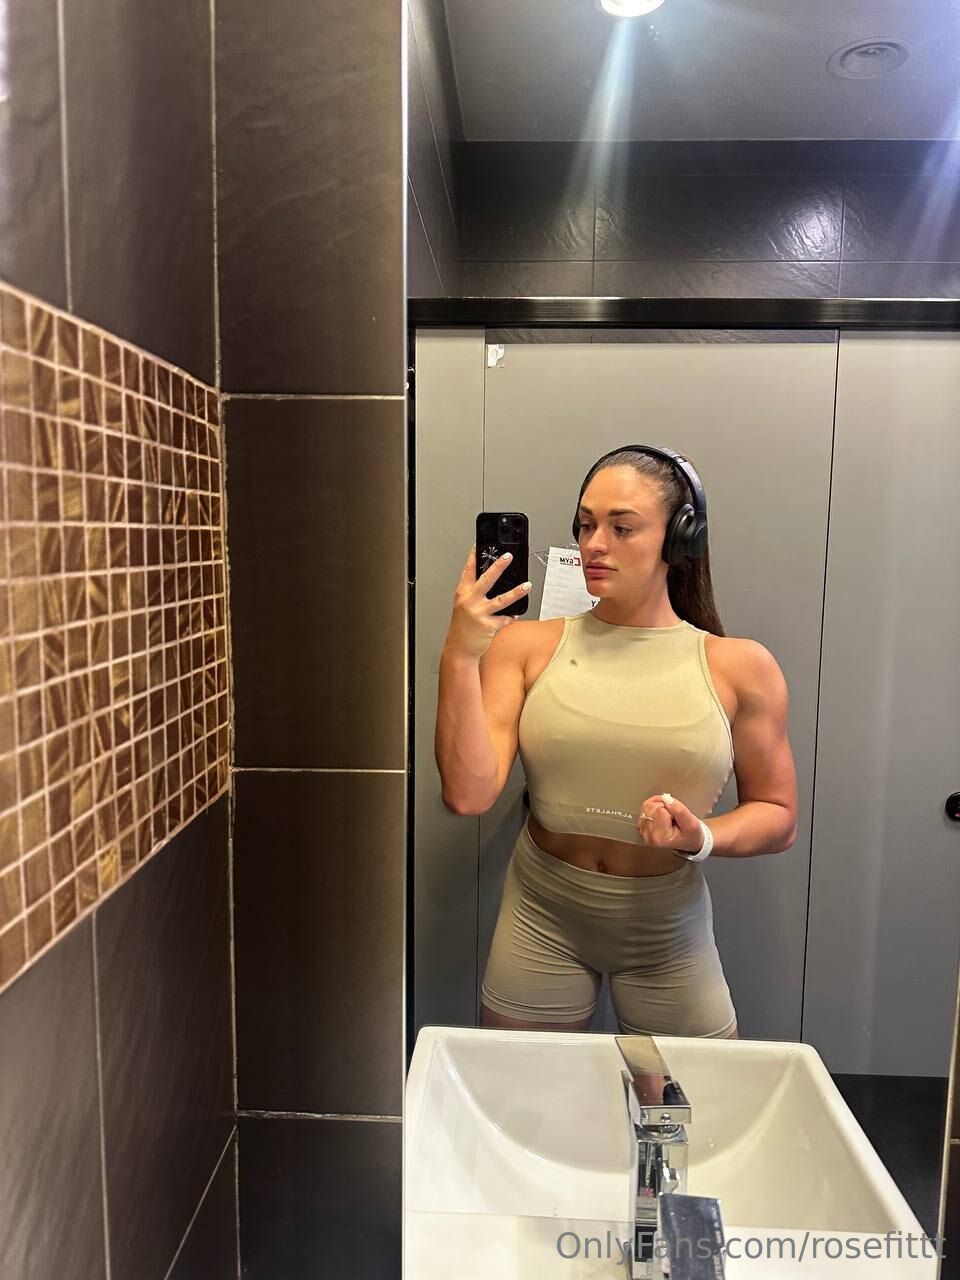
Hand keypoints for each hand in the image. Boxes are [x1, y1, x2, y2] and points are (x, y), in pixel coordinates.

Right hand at [443, 543, 531, 661]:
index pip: (468, 570)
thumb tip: (492, 580)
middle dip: (498, 566)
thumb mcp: (463, 606)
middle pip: (486, 579)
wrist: (459, 650)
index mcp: (462, 593)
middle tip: (509, 556)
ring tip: (527, 585)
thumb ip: (474, 592)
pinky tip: (514, 614)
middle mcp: (470, 601)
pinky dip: (511, 616)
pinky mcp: (488, 625)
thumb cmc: (462, 627)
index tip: (480, 544)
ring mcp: (479, 613)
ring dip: (516, 592)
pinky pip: (505, 618)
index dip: (474, 556)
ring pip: (501, 599)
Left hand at [636, 793, 703, 853]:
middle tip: (673, 817)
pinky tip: (662, 814)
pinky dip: (654, 806)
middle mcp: (649, 836)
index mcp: (660, 838)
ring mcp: (644, 831)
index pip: (660, 809)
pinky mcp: (642, 826)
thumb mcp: (691, 823)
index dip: (671, 809)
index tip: (677, 819)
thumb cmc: (690, 835)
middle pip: (652, 807)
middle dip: (664, 807)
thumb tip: (666, 798)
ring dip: (659, 805)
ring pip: (647, 805)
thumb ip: (680, 810)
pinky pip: (645, 807)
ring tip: (669, 816)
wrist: (688, 840)